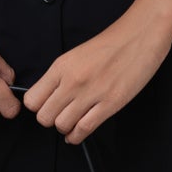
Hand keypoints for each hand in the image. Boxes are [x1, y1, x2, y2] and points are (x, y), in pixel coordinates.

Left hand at [21, 7, 171, 143]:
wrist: (140, 35)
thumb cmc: (111, 44)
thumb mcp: (76, 55)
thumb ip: (60, 76)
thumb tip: (49, 97)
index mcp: (61, 66)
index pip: (31, 100)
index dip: (38, 107)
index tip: (47, 106)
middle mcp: (72, 81)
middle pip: (44, 117)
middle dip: (50, 120)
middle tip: (60, 115)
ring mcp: (91, 93)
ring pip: (61, 125)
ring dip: (65, 128)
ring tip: (72, 122)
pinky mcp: (110, 104)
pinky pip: (83, 129)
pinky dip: (76, 136)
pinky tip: (77, 133)